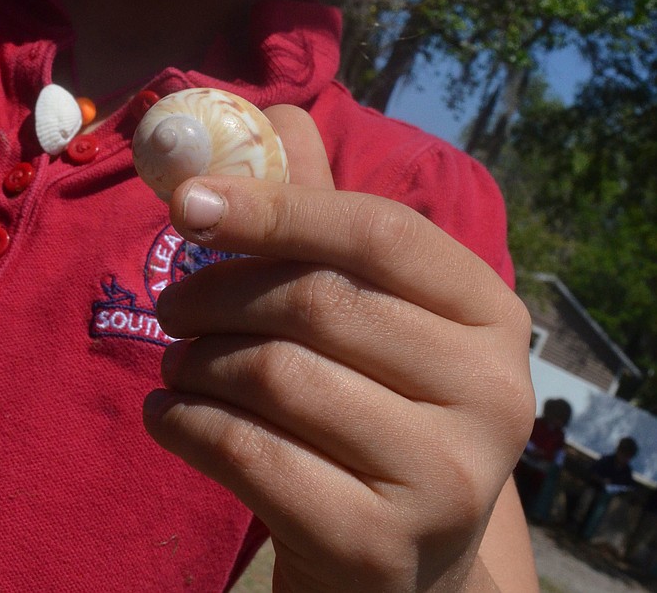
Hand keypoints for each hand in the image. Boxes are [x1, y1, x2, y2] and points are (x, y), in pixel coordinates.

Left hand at [143, 106, 534, 592]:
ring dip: (195, 362)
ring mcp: (446, 479)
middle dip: (217, 293)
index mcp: (489, 314)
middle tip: (171, 304)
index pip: (379, 232)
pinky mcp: (380, 548)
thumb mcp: (361, 306)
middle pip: (318, 301)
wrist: (400, 562)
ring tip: (176, 363)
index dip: (276, 208)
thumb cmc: (370, 403)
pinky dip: (186, 425)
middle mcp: (492, 394)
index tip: (187, 202)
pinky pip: (251, 456)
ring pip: (276, 375)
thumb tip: (271, 114)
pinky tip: (169, 416)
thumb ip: (320, 212)